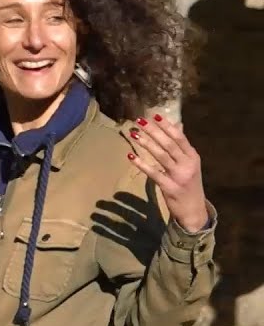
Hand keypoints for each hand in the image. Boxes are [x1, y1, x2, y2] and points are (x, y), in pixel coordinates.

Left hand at [126, 114, 209, 231]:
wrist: (194, 210)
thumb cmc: (189, 184)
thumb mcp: (190, 164)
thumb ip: (182, 147)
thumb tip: (178, 125)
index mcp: (193, 157)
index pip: (180, 137)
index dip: (167, 126)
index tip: (154, 115)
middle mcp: (187, 164)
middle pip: (169, 144)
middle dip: (153, 131)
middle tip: (139, 120)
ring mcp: (179, 176)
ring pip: (161, 155)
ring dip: (146, 143)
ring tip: (134, 133)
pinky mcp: (169, 187)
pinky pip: (153, 173)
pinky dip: (142, 164)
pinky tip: (131, 156)